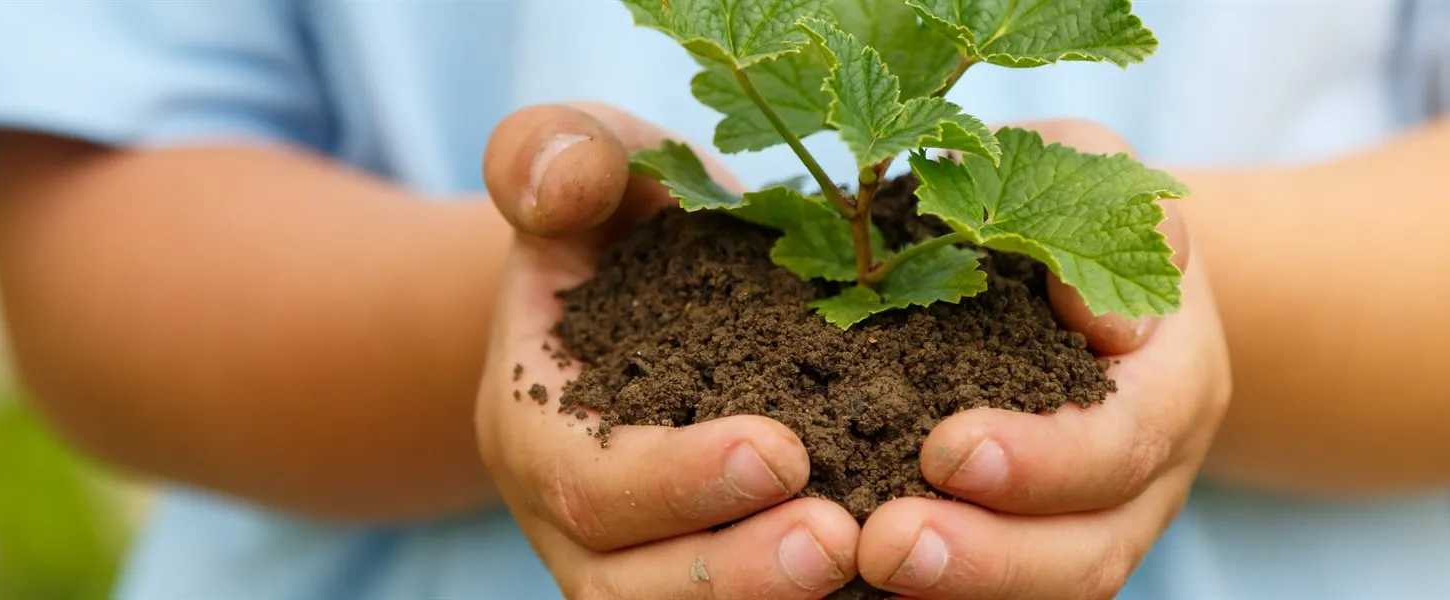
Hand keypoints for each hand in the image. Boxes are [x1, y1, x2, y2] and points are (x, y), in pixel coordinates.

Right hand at [473, 103, 860, 598]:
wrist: (657, 287)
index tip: (782, 449)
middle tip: (842, 540)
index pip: (587, 483)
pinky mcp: (723, 577)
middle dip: (737, 574)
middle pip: (633, 588)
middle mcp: (580, 524)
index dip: (676, 479)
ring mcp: (645, 566)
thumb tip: (559, 183)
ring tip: (876, 561)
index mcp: (537, 428)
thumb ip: (562, 153)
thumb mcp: (593, 164)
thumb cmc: (627, 217)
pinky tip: (912, 583)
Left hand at [855, 120, 1231, 598]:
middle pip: (1091, 553)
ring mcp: (1094, 525)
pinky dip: (931, 597)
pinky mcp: (1033, 546)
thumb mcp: (1090, 173)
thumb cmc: (1073, 207)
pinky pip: (993, 595)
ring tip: (860, 567)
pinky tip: (845, 586)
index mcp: (1172, 383)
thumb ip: (1100, 223)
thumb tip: (1099, 320)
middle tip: (884, 543)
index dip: (1042, 460)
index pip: (1124, 443)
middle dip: (990, 559)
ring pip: (1049, 591)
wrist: (1089, 269)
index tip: (945, 449)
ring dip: (956, 593)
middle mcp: (1147, 477)